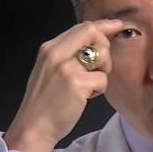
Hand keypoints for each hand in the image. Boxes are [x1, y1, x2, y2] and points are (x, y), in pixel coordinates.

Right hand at [3, 19, 124, 151]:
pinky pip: (103, 79)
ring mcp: (66, 67)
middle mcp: (56, 53)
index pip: (82, 27)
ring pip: (102, 56)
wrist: (35, 126)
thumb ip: (70, 54)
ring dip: (103, 72)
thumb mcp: (53, 70)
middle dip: (105, 51)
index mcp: (50, 48)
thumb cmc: (47, 101)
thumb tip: (97, 40)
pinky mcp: (76, 82)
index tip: (117, 25)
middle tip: (98, 70)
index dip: (103, 26)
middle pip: (94, 34)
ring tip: (87, 86)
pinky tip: (86, 97)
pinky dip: (99, 89)